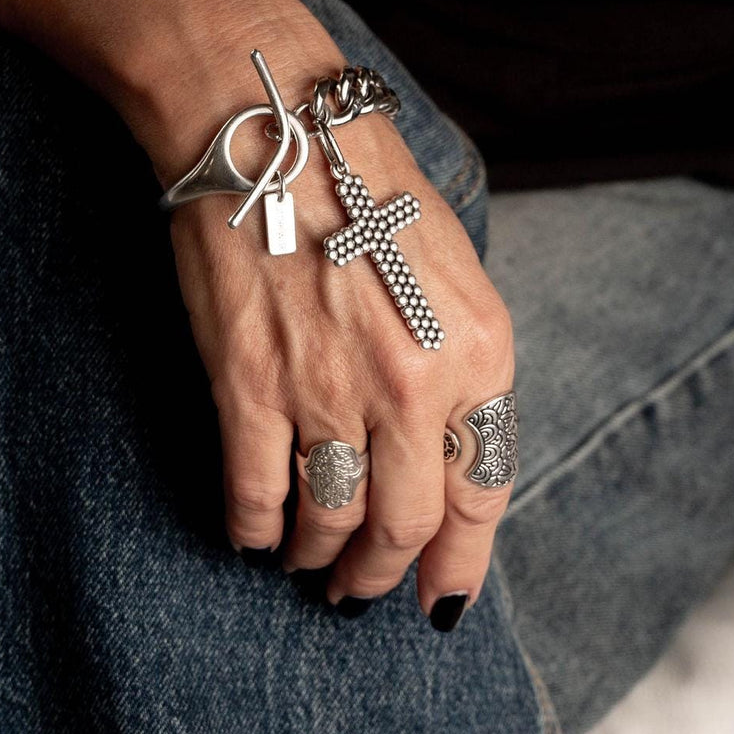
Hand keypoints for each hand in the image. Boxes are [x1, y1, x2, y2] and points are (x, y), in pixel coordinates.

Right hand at [168, 105, 514, 623]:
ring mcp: (328, 388)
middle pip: (405, 524)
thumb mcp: (458, 275)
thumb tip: (446, 453)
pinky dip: (251, 529)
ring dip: (319, 560)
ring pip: (330, 522)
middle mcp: (412, 382)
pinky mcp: (250, 386)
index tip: (442, 598)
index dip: (462, 562)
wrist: (275, 134)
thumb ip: (464, 368)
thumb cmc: (370, 194)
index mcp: (479, 351)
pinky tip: (254, 533)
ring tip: (310, 565)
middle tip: (362, 590)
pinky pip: (253, 494)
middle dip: (383, 575)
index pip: (483, 491)